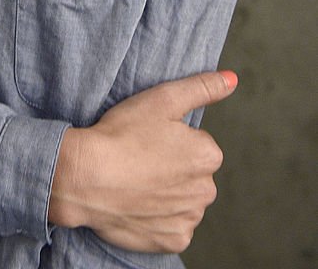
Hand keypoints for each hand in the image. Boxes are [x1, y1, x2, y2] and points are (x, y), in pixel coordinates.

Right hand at [48, 70, 237, 253]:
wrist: (87, 177)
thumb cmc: (122, 134)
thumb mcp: (162, 99)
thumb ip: (202, 88)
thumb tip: (231, 79)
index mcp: (208, 155)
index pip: (196, 143)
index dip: (170, 138)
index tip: (148, 138)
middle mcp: (206, 190)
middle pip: (192, 174)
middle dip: (173, 167)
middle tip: (140, 158)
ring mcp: (189, 218)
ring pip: (182, 200)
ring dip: (166, 193)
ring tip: (136, 180)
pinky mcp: (172, 240)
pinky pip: (171, 226)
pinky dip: (158, 218)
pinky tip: (138, 203)